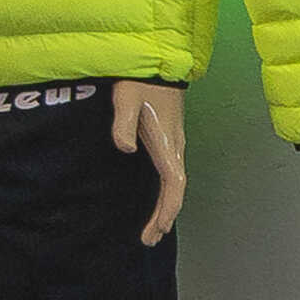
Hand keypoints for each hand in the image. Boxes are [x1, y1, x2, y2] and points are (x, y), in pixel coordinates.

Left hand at [113, 80, 185, 245]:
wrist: (158, 61)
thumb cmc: (140, 80)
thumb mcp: (126, 99)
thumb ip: (123, 124)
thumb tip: (125, 149)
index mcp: (167, 143)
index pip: (174, 184)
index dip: (167, 209)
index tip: (156, 228)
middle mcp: (175, 147)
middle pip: (176, 190)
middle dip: (165, 216)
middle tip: (149, 239)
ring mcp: (174, 143)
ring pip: (175, 183)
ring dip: (166, 207)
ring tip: (153, 228)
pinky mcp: (169, 138)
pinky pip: (172, 174)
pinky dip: (166, 194)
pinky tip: (157, 199)